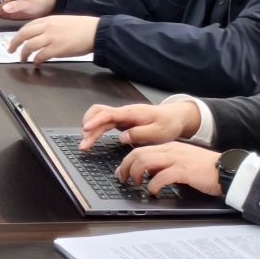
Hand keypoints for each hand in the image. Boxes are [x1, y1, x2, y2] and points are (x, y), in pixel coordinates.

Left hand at [7, 14, 97, 64]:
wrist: (96, 31)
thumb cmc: (82, 27)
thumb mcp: (62, 21)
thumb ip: (50, 26)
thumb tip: (41, 35)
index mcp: (48, 19)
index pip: (27, 26)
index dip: (19, 35)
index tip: (15, 40)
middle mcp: (47, 27)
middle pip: (23, 35)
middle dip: (14, 43)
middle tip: (11, 50)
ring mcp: (51, 38)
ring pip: (29, 46)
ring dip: (24, 54)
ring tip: (23, 60)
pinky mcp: (57, 49)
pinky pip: (40, 56)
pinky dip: (36, 61)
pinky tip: (37, 64)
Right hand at [78, 100, 201, 150]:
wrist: (175, 117)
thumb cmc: (168, 124)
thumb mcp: (158, 132)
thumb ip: (139, 134)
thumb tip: (121, 137)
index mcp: (132, 113)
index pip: (108, 114)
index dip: (96, 121)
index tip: (86, 130)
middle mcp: (124, 112)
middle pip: (99, 115)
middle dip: (89, 129)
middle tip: (84, 146)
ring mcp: (122, 115)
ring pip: (99, 116)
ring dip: (90, 128)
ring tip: (86, 143)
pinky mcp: (122, 120)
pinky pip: (104, 121)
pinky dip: (96, 128)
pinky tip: (93, 137)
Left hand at [115, 141, 224, 197]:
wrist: (226, 169)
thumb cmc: (204, 168)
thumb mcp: (181, 161)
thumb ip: (165, 163)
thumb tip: (149, 171)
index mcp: (169, 147)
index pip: (140, 150)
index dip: (127, 162)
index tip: (122, 172)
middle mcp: (170, 150)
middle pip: (138, 154)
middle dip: (126, 168)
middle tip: (124, 180)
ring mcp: (176, 159)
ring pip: (145, 161)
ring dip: (137, 174)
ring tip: (138, 184)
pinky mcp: (183, 170)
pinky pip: (161, 176)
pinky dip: (153, 185)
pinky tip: (153, 191)